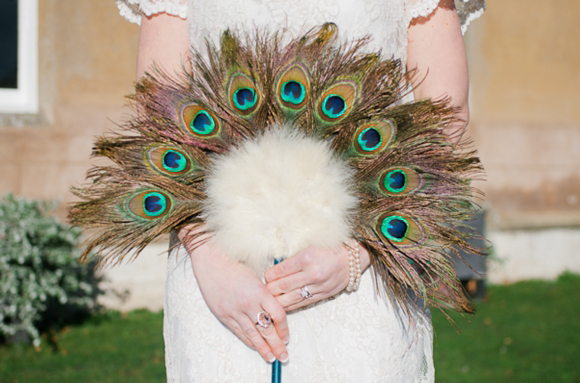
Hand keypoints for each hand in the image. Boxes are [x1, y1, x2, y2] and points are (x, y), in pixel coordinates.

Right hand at [180, 227, 289, 363]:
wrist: (210, 260)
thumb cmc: (234, 263)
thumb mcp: (255, 277)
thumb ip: (265, 294)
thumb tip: (274, 312)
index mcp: (259, 291)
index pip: (278, 315)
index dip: (284, 328)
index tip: (287, 336)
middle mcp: (248, 303)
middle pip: (266, 329)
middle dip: (276, 345)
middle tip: (284, 356)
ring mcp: (234, 310)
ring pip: (252, 334)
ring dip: (263, 348)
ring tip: (271, 357)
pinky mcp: (223, 314)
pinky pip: (238, 332)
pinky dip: (248, 340)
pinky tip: (255, 347)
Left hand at [264, 242, 370, 311]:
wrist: (352, 258)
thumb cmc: (329, 248)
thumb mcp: (309, 245)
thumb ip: (293, 257)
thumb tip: (275, 266)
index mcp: (306, 257)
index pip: (280, 270)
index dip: (269, 275)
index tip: (265, 276)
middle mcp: (312, 273)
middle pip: (283, 286)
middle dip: (270, 289)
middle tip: (262, 290)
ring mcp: (318, 286)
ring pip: (291, 297)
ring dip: (277, 300)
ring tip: (268, 301)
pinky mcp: (322, 295)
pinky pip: (302, 303)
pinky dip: (290, 305)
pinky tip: (282, 306)